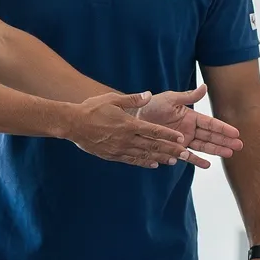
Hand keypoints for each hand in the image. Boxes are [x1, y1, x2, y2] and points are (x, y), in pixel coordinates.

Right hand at [68, 92, 188, 168]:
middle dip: (171, 150)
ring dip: (161, 158)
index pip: (154, 131)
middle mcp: (127, 138)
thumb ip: (133, 99)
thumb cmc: (92, 109)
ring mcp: (120, 149)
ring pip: (145, 155)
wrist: (73, 124)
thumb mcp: (113, 99)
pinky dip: (145, 162)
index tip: (181, 139)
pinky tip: (154, 164)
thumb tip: (149, 95)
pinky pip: (133, 160)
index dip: (169, 135)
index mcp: (129, 124)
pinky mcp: (113, 155)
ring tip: (175, 161)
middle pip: (153, 146)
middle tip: (186, 155)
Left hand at [135, 85, 243, 168]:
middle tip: (239, 146)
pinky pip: (187, 156)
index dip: (223, 128)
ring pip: (203, 146)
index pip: (211, 123)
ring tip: (229, 154)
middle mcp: (190, 129)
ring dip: (216, 151)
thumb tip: (205, 87)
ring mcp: (183, 140)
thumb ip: (189, 96)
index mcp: (191, 116)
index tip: (236, 133)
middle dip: (225, 141)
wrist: (135, 118)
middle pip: (211, 137)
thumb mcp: (171, 98)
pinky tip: (207, 165)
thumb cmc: (152, 105)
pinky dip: (196, 160)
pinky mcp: (174, 148)